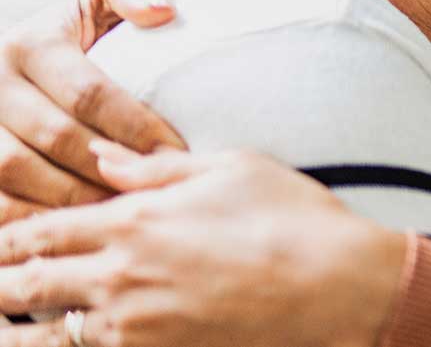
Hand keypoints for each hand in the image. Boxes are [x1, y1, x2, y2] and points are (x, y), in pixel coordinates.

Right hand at [0, 0, 184, 221]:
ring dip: (70, 200)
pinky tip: (74, 229)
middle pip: (52, 139)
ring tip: (119, 214)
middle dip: (108, 169)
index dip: (135, 127)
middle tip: (155, 193)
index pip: (88, 93)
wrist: (26, 56)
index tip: (177, 153)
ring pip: (13, 175)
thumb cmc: (80, 32)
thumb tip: (160, 9)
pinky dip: (30, 219)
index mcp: (29, 44)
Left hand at [0, 142, 408, 346]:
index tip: (2, 240)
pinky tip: (70, 340)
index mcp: (134, 219)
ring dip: (25, 327)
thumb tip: (104, 157)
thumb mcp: (232, 168)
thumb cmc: (296, 220)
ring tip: (13, 325)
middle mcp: (121, 274)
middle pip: (23, 284)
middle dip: (6, 282)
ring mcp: (136, 325)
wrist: (341, 288)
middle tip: (4, 280)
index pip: (37, 230)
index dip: (7, 236)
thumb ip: (157, 167)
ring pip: (47, 333)